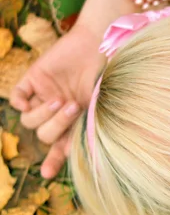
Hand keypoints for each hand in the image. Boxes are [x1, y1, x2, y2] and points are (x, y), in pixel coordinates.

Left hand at [10, 22, 105, 178]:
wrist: (99, 40)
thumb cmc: (108, 70)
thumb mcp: (105, 100)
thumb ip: (94, 120)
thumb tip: (87, 146)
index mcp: (77, 120)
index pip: (62, 146)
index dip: (54, 161)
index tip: (47, 174)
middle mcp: (59, 112)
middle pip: (44, 135)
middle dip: (57, 125)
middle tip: (73, 107)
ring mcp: (44, 96)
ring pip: (29, 120)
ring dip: (44, 113)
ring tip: (60, 98)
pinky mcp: (33, 80)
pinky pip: (17, 98)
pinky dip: (20, 102)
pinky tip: (34, 98)